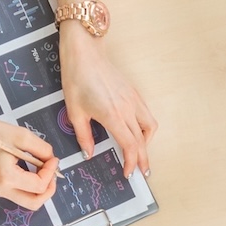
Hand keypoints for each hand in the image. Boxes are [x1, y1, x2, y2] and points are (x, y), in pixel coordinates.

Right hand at [0, 110, 58, 208]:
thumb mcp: (21, 136)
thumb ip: (42, 149)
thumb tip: (52, 161)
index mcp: (6, 176)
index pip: (38, 186)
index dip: (51, 173)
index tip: (53, 159)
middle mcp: (1, 189)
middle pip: (34, 203)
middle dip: (48, 189)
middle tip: (52, 173)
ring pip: (27, 201)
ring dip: (40, 189)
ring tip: (43, 171)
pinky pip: (19, 194)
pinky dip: (30, 187)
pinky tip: (32, 172)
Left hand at [58, 27, 157, 177]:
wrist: (84, 53)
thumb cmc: (77, 79)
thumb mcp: (74, 112)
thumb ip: (84, 136)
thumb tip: (89, 153)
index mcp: (112, 116)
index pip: (130, 146)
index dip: (132, 162)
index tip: (128, 173)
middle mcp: (127, 109)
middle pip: (143, 140)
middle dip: (144, 158)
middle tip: (143, 172)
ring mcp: (133, 100)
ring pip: (150, 126)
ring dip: (148, 142)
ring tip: (141, 151)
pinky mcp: (133, 93)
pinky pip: (146, 114)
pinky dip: (146, 127)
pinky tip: (136, 131)